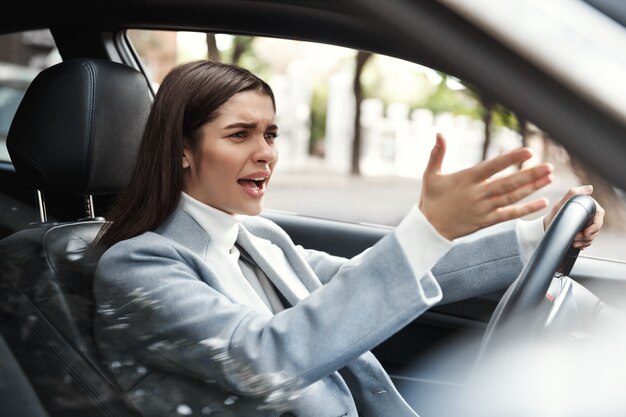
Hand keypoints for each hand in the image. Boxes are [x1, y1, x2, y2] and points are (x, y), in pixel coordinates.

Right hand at [420, 133, 553, 239]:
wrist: (428, 229)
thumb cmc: (430, 200)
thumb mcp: (430, 175)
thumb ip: (437, 154)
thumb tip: (439, 134)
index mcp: (466, 179)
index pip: (493, 166)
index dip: (511, 158)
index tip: (528, 151)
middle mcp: (477, 194)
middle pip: (508, 183)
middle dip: (530, 174)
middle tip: (548, 166)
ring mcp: (483, 208)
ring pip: (511, 197)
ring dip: (532, 188)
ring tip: (549, 179)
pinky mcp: (485, 221)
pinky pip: (509, 214)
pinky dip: (526, 209)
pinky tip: (541, 203)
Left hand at [543, 185, 604, 248]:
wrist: (547, 225)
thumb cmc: (555, 212)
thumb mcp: (562, 203)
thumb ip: (573, 193)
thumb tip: (590, 188)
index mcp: (589, 207)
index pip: (599, 217)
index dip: (595, 226)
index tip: (586, 233)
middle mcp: (591, 216)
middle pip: (596, 229)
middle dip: (587, 237)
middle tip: (575, 239)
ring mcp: (588, 225)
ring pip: (592, 236)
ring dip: (584, 242)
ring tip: (573, 242)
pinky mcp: (584, 234)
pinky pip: (588, 242)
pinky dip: (582, 245)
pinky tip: (575, 245)